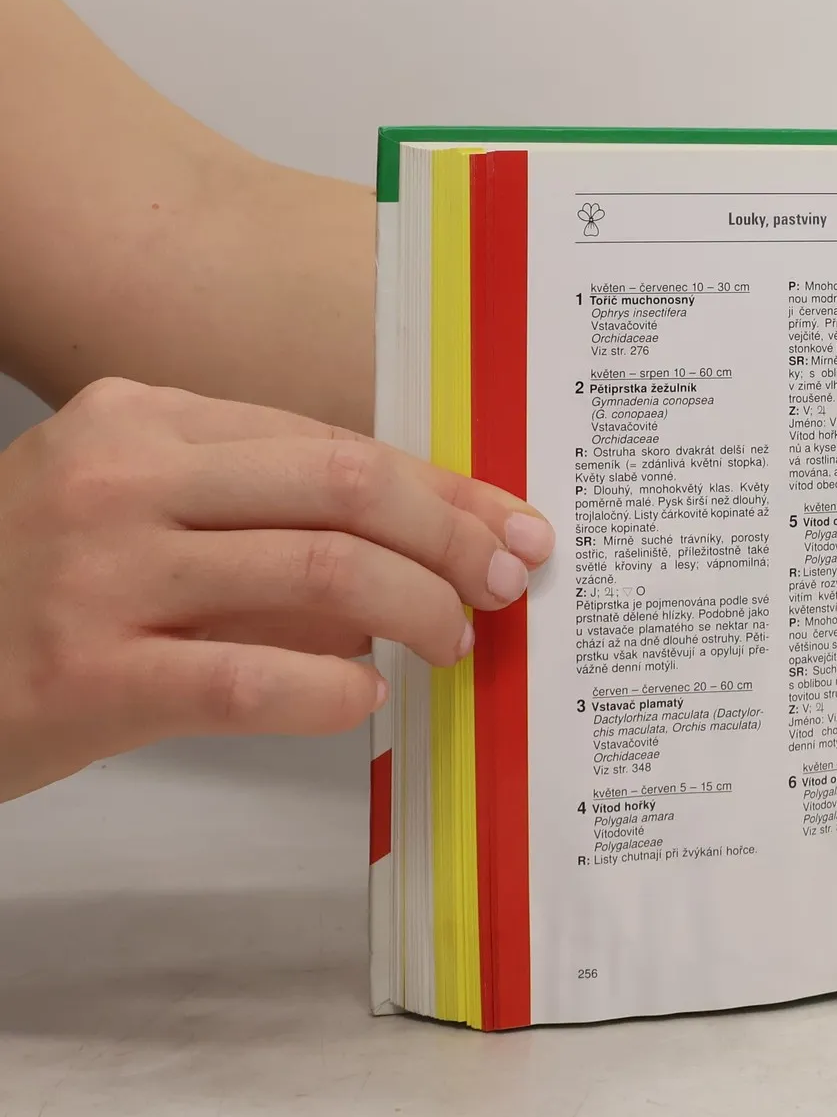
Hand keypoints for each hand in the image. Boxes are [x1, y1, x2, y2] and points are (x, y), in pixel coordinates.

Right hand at [0, 377, 553, 803]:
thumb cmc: (25, 588)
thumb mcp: (128, 510)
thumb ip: (253, 517)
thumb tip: (409, 553)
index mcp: (144, 418)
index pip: (333, 443)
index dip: (439, 485)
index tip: (505, 519)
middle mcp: (124, 477)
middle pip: (344, 488)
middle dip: (450, 534)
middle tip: (507, 579)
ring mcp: (101, 573)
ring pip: (319, 571)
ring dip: (415, 608)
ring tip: (452, 640)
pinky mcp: (84, 676)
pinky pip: (249, 679)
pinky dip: (331, 690)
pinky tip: (365, 698)